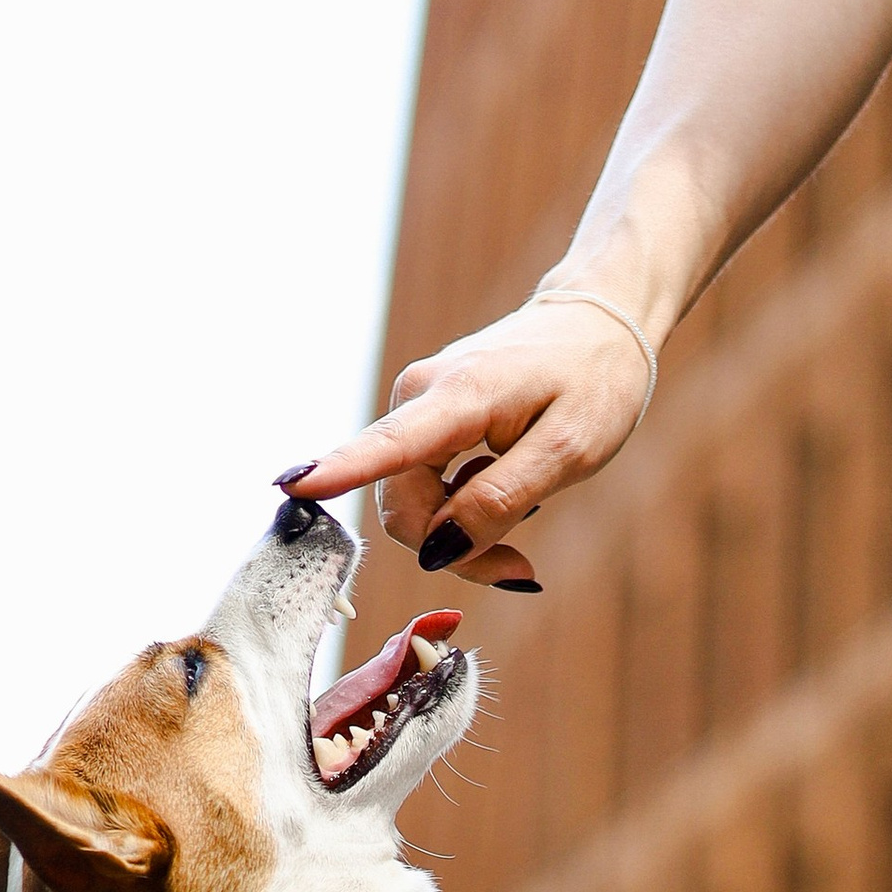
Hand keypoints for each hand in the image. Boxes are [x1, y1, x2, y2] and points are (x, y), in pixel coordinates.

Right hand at [278, 294, 657, 591]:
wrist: (599, 322)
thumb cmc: (594, 381)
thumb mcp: (569, 452)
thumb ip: (501, 500)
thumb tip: (437, 549)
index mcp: (455, 397)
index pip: (387, 446)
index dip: (339, 472)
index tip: (291, 486)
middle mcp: (417, 396)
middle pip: (402, 505)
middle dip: (450, 550)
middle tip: (519, 569)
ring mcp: (415, 407)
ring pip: (411, 504)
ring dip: (460, 534)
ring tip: (522, 525)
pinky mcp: (423, 420)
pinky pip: (423, 489)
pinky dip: (461, 513)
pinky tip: (506, 497)